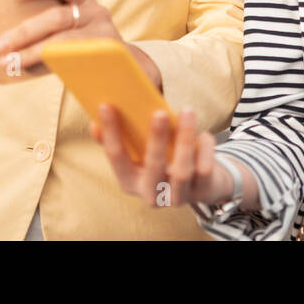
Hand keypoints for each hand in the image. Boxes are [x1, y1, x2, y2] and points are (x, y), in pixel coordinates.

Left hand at [0, 0, 121, 72]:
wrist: (122, 65)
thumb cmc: (82, 43)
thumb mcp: (71, 24)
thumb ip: (48, 21)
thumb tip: (3, 31)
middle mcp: (95, 11)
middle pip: (57, 17)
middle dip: (24, 32)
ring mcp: (102, 34)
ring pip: (62, 40)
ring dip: (30, 52)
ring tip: (7, 61)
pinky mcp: (105, 55)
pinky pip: (73, 58)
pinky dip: (47, 64)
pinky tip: (28, 69)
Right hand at [91, 105, 235, 207]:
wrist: (201, 185)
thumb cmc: (164, 160)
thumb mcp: (141, 153)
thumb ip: (121, 139)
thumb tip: (97, 117)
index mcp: (129, 182)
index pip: (116, 157)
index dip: (110, 132)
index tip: (106, 106)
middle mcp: (151, 195)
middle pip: (153, 167)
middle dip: (156, 139)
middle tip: (159, 112)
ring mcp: (178, 197)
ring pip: (182, 171)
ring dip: (185, 139)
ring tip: (187, 111)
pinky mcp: (202, 193)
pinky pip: (205, 170)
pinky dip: (206, 149)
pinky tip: (204, 133)